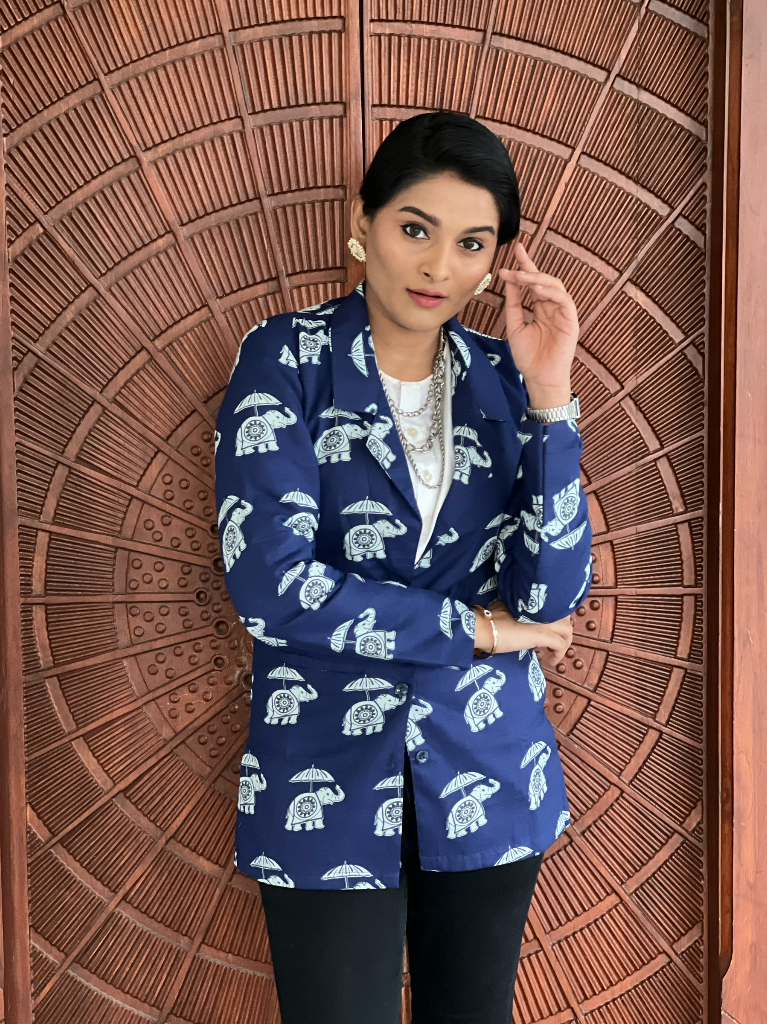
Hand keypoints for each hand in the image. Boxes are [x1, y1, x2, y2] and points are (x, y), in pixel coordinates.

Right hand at [475, 601, 572, 661]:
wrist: (484, 627)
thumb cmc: (490, 618)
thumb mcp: (506, 607)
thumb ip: (518, 609)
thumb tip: (518, 614)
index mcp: (534, 603)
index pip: (555, 607)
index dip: (557, 619)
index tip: (551, 630)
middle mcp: (543, 610)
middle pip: (566, 617)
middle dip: (563, 630)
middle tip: (555, 641)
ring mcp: (544, 622)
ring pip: (567, 631)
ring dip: (565, 642)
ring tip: (555, 652)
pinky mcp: (543, 636)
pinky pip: (561, 645)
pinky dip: (560, 654)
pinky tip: (552, 661)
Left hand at [497, 241, 578, 408]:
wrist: (539, 378)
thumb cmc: (528, 357)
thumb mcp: (514, 326)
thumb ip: (513, 304)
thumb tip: (509, 280)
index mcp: (540, 308)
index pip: (532, 282)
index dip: (525, 265)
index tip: (515, 250)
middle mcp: (552, 307)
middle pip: (543, 280)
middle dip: (530, 267)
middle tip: (515, 260)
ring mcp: (562, 313)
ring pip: (554, 286)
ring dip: (538, 278)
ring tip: (522, 276)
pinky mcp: (571, 320)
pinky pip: (564, 300)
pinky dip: (551, 292)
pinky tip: (537, 288)